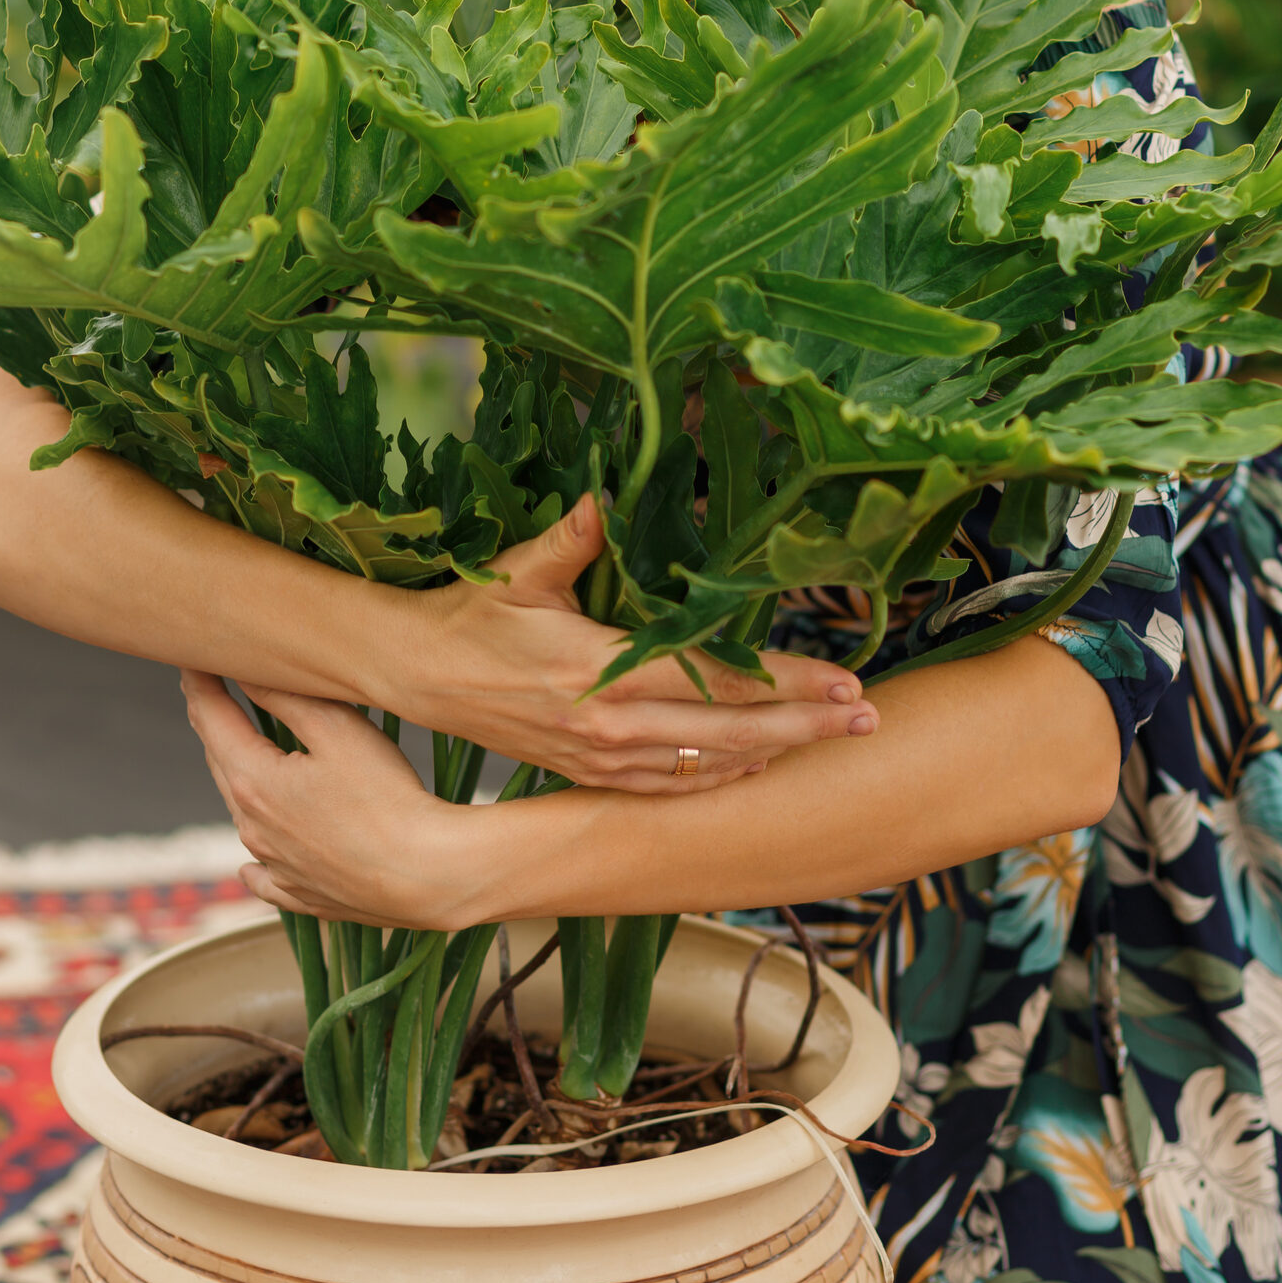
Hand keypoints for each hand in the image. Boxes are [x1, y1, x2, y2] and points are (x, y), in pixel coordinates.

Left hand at [182, 673, 473, 928]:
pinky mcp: (300, 893)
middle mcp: (251, 826)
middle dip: (214, 723)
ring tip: (240, 750)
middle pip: (220, 761)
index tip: (194, 656)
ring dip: (237, 775)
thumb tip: (245, 673)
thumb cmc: (386, 795)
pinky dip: (255, 857)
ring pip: (241, 811)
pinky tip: (251, 862)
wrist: (423, 876)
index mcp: (253, 781)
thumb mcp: (337, 728)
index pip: (211, 717)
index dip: (200, 682)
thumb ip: (284, 697)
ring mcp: (274, 865)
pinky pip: (264, 873)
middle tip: (211, 691)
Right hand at [359, 493, 876, 792]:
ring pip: (707, 767)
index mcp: (600, 671)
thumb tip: (600, 495)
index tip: (843, 679)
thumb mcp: (516, 569)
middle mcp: (610, 726)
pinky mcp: (587, 774)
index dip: (785, 682)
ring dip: (774, 755)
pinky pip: (669, 786)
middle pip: (730, 733)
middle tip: (868, 719)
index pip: (714, 680)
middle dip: (806, 726)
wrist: (413, 676)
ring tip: (831, 742)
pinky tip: (753, 768)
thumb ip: (568, 539)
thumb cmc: (467, 613)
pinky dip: (718, 779)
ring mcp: (600, 759)